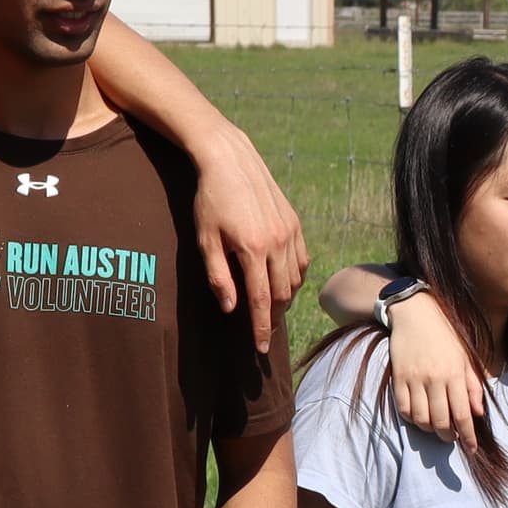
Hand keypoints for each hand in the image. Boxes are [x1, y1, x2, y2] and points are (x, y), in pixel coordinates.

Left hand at [189, 132, 306, 352]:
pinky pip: (302, 260)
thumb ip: (218, 277)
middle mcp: (277, 242)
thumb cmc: (210, 199)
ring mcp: (290, 232)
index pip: (262, 301)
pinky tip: (282, 279)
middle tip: (262, 328)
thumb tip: (231, 308)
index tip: (261, 348)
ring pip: (295, 278)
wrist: (230, 159)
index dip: (261, 328)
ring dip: (284, 296)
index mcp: (252, 249)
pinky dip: (295, 275)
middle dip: (274, 315)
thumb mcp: (205, 239)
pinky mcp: (295, 222)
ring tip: (270, 304)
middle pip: (283, 294)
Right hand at [378, 286, 484, 444]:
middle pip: (441, 421)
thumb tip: (478, 413)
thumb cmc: (445, 335)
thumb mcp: (465, 357)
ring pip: (421, 419)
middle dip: (449, 437)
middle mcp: (435, 378)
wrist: (415, 313)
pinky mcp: (398, 377)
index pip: (462, 414)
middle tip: (452, 438)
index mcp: (454, 373)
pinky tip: (420, 416)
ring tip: (437, 427)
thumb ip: (472, 386)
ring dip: (430, 430)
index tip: (471, 448)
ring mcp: (414, 378)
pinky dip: (412, 418)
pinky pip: (403, 408)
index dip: (468, 436)